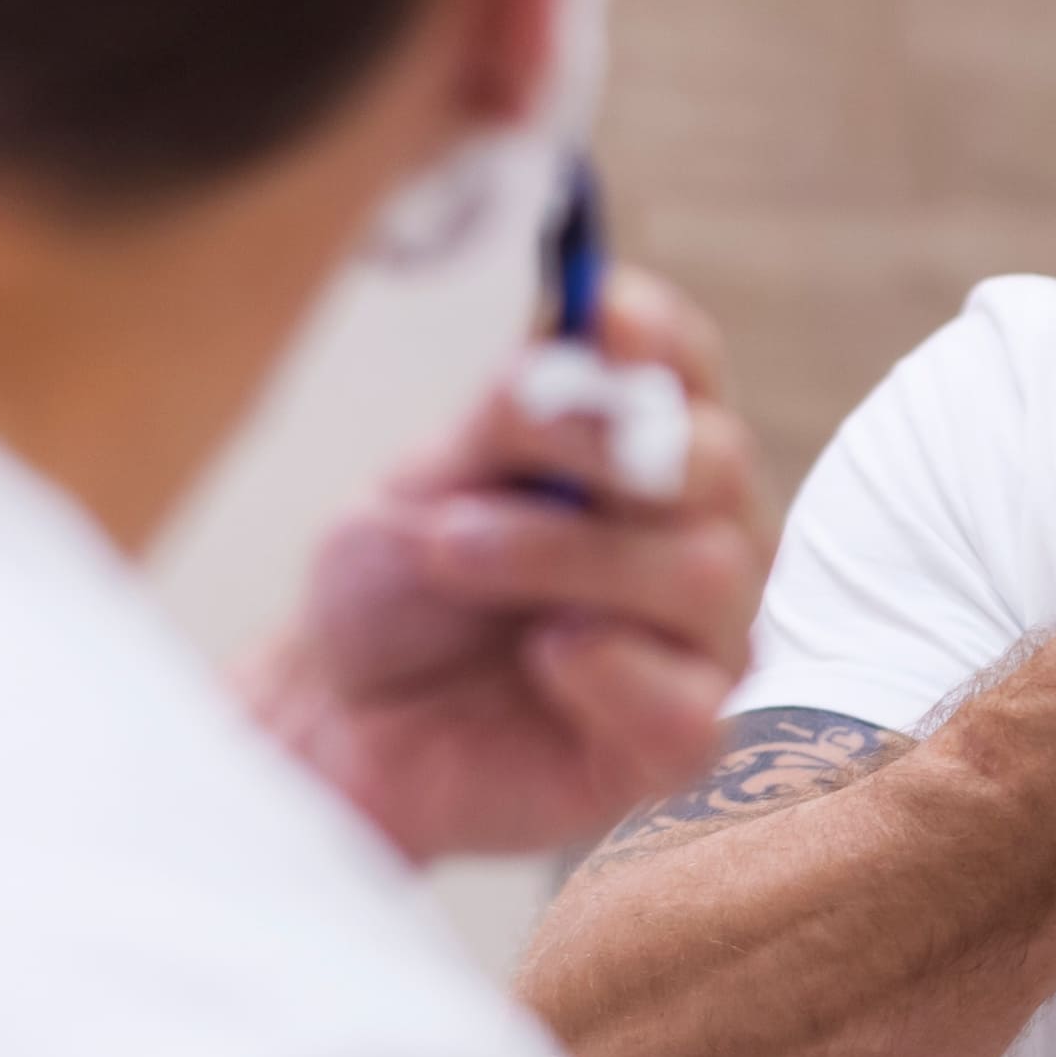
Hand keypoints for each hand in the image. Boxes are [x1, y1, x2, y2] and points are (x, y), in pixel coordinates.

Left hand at [249, 268, 771, 861]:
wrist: (338, 715)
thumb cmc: (401, 588)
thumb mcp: (435, 475)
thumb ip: (516, 412)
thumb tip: (585, 336)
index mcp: (649, 453)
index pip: (693, 368)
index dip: (660, 336)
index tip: (601, 310)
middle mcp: (701, 536)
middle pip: (717, 463)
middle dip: (594, 455)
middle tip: (471, 485)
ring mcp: (701, 643)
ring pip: (704, 573)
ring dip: (565, 555)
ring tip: (456, 558)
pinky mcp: (677, 746)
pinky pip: (691, 706)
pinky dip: (609, 671)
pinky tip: (542, 662)